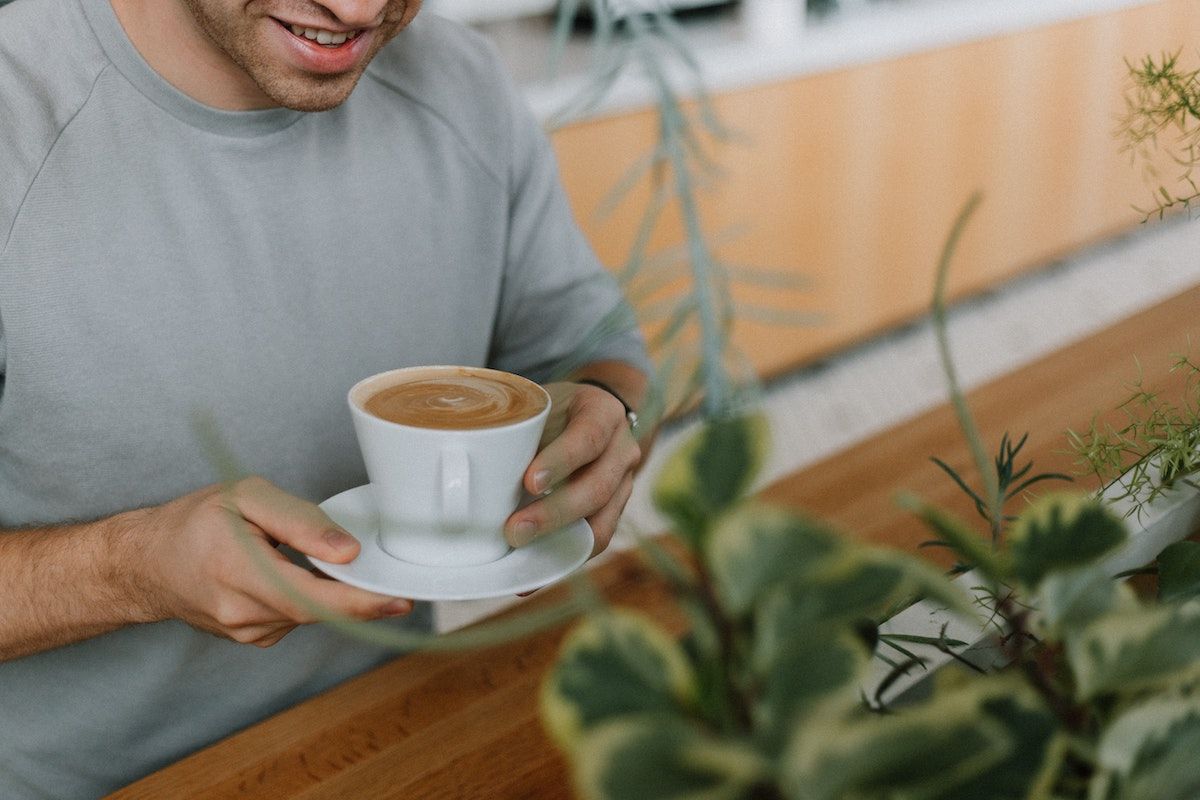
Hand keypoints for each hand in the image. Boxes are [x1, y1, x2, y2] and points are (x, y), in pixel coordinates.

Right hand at [124, 476, 412, 647]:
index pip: (310, 597)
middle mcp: (241, 611)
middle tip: (381, 574)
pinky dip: (305, 596)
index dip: (359, 603)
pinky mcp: (252, 638)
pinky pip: (296, 617)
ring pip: (310, 612)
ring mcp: (245, 631)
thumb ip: (300, 521)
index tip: (398, 601)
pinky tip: (286, 574)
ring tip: (298, 555)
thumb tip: (348, 552)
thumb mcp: (246, 497)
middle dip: (353, 591)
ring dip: (322, 588)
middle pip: (318, 608)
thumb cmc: (196, 521)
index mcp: (237, 569)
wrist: (146, 563)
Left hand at [504, 382, 641, 556]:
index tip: (529, 482)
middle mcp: (622, 449)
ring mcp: (624, 483)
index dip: (561, 461)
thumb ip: (521, 429)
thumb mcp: (541, 405)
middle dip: (554, 512)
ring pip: (601, 520)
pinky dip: (567, 553)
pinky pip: (598, 538)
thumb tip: (469, 466)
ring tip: (520, 546)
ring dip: (559, 537)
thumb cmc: (555, 411)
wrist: (589, 417)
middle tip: (514, 528)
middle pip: (596, 487)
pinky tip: (536, 563)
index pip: (589, 437)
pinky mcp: (615, 510)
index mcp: (604, 413)